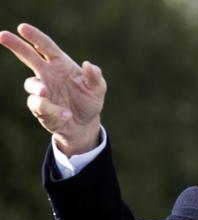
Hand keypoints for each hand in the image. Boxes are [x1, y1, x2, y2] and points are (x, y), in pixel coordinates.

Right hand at [0, 23, 106, 155]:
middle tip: (2, 35)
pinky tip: (65, 114)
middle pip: (28, 56)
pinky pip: (39, 105)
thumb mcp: (98, 89)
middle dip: (16, 45)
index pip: (46, 47)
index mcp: (61, 64)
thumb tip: (88, 64)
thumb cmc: (90, 101)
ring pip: (31, 84)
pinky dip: (52, 109)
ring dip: (38, 88)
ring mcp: (42, 90)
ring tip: (45, 92)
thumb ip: (95, 77)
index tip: (22, 28)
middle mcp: (47, 74)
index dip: (35, 37)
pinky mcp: (39, 107)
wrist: (84, 124)